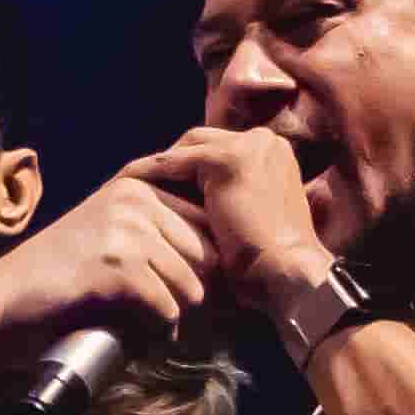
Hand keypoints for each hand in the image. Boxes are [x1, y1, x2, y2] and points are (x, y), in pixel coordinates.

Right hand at [0, 171, 211, 390]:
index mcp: (140, 184)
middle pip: (206, 257)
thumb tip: (227, 259)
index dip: (207, 269)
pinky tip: (134, 333)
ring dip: (175, 316)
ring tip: (143, 323)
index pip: (208, 227)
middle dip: (194, 295)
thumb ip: (160, 230)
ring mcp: (126, 230)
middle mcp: (136, 198)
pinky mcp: (117, 267)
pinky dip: (156, 332)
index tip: (184, 294)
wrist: (3, 302)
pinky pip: (168, 310)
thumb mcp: (111, 232)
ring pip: (192, 287)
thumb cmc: (61, 277)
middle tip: (163, 315)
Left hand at [126, 126, 327, 306]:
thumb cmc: (271, 261)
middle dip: (173, 159)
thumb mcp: (252, 216)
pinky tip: (128, 187)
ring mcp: (248, 146)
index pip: (221, 147)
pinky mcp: (227, 160)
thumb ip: (231, 196)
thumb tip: (189, 197)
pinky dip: (151, 173)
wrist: (287, 274)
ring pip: (188, 146)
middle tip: (141, 182)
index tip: (165, 185)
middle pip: (203, 140)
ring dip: (159, 164)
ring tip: (128, 184)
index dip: (191, 164)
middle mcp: (265, 141)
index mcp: (275, 152)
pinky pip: (175, 161)